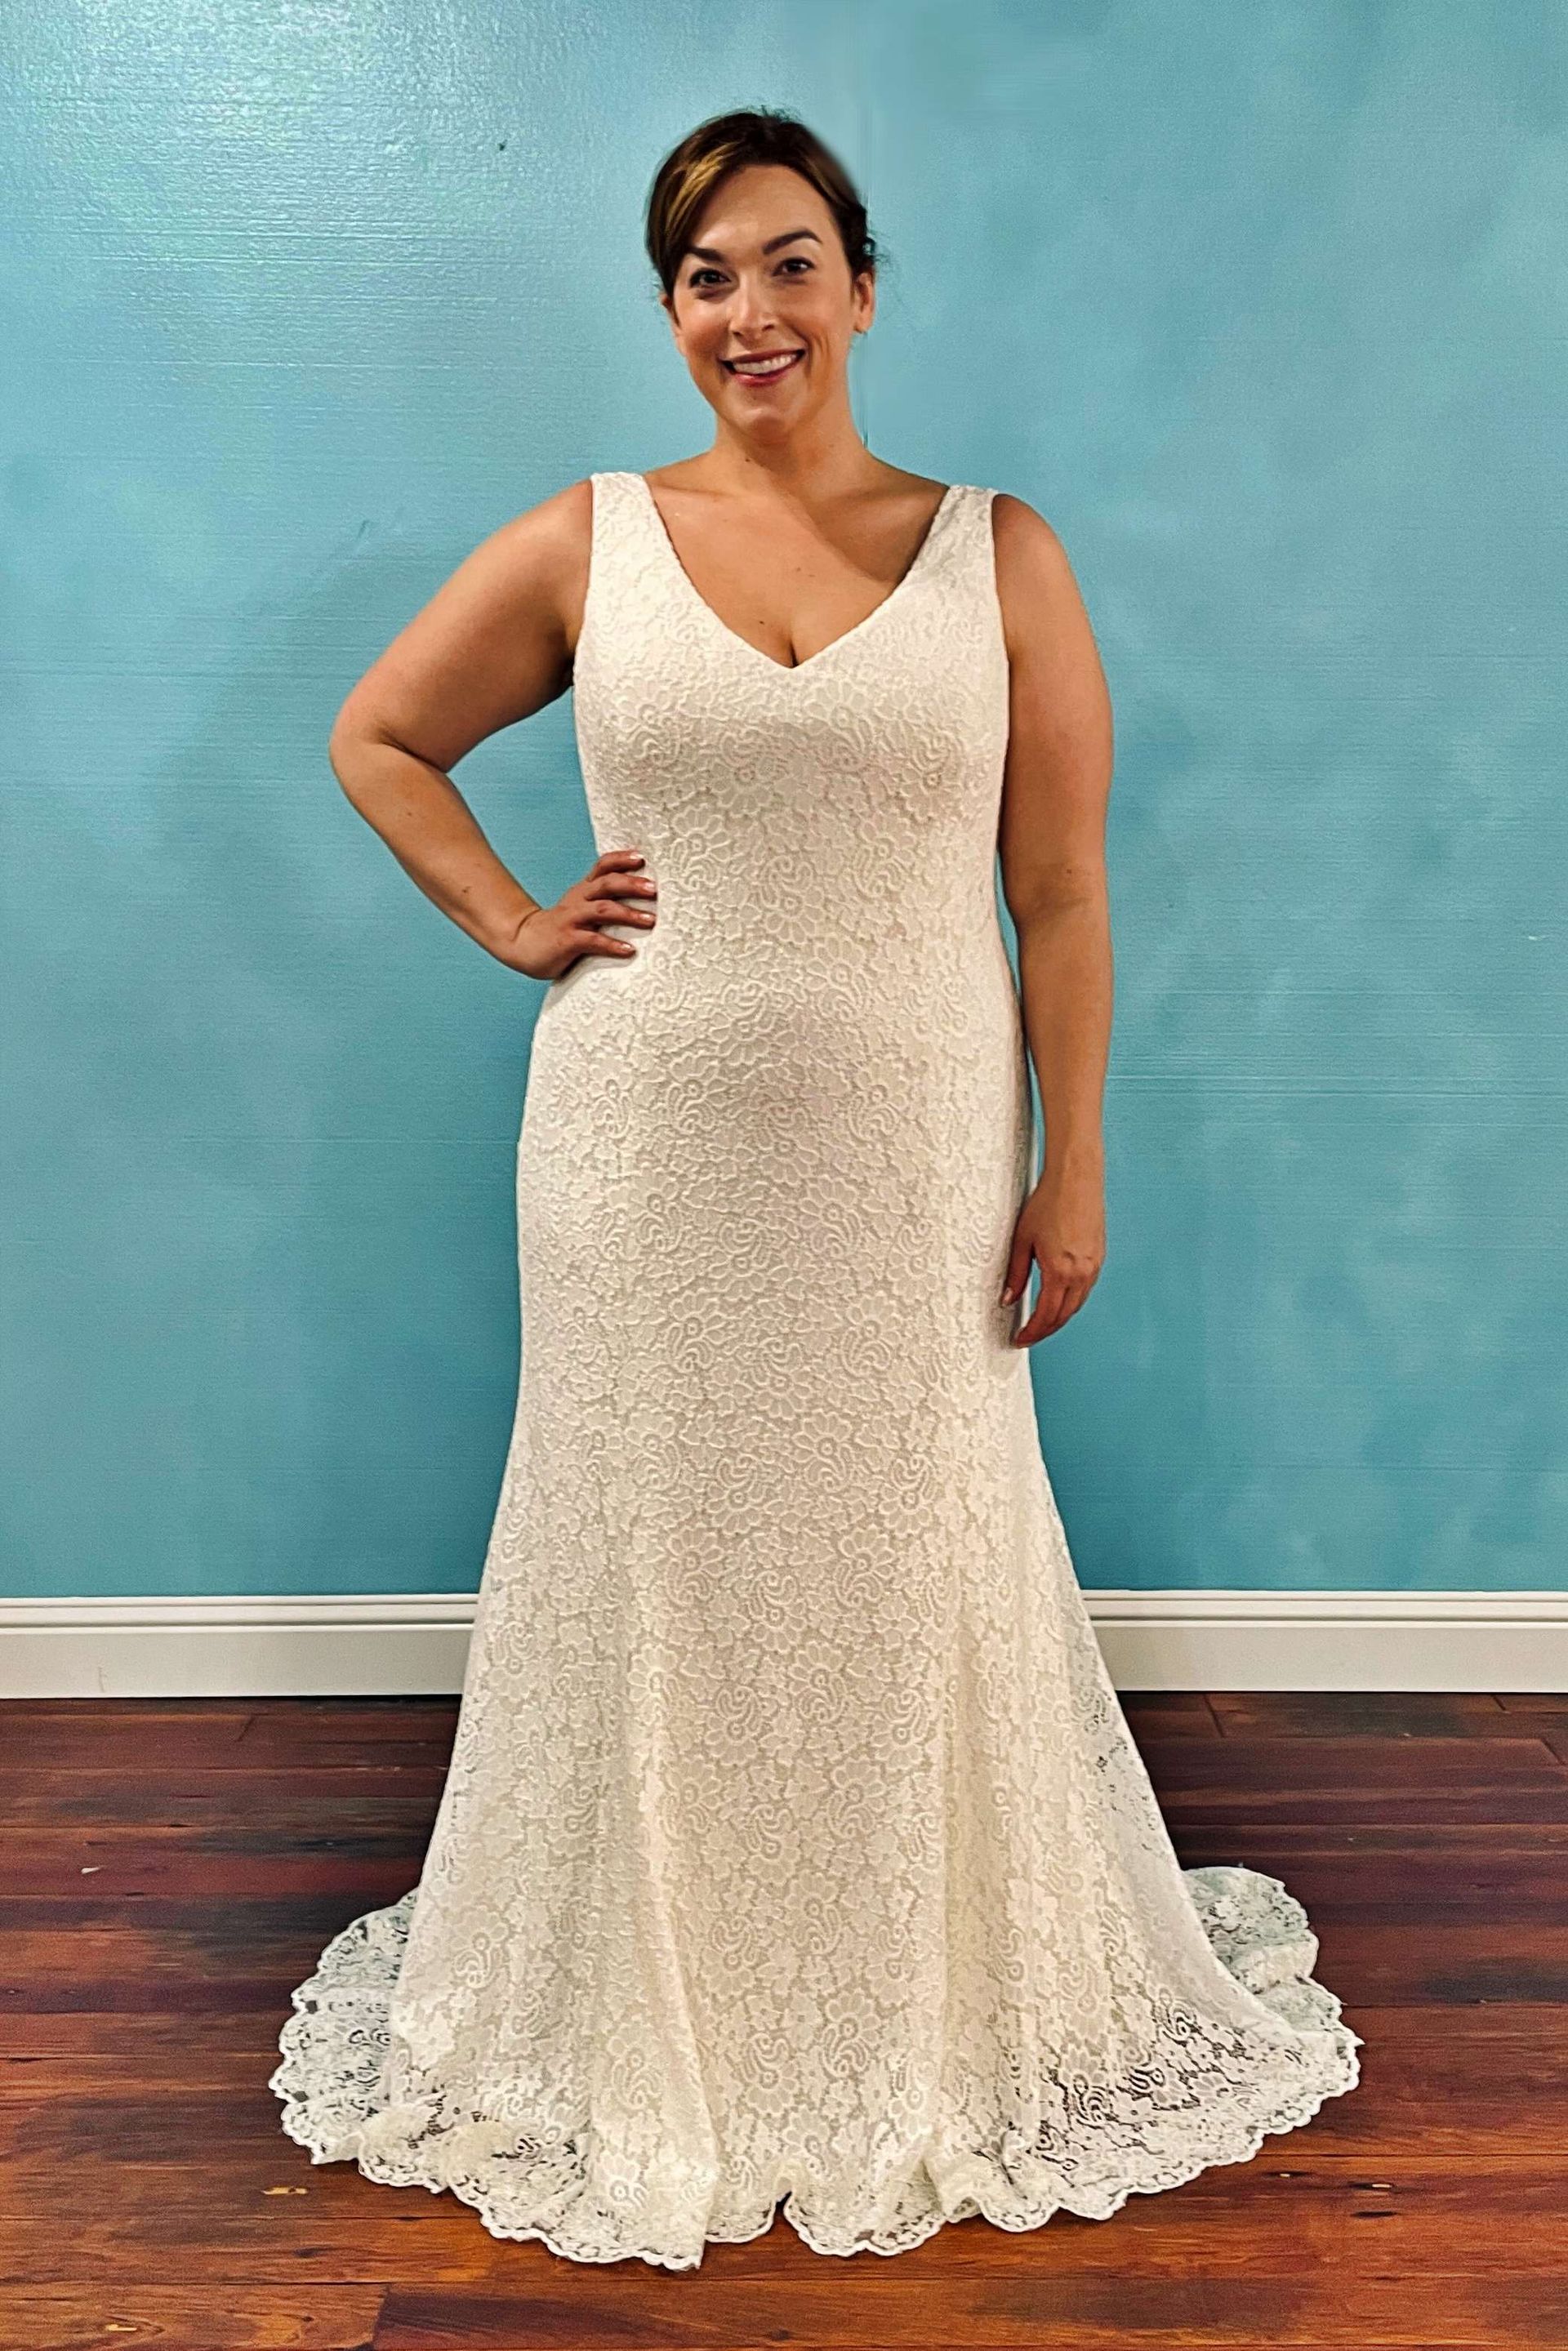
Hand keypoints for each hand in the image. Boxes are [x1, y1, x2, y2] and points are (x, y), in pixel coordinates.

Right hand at [493, 850, 657, 979]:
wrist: (521, 942)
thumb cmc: (559, 927)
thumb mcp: (580, 908)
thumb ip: (603, 901)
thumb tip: (640, 899)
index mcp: (583, 890)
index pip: (603, 866)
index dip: (622, 859)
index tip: (641, 857)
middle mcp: (579, 900)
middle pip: (607, 884)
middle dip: (632, 884)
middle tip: (654, 889)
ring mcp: (572, 919)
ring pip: (603, 910)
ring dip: (629, 914)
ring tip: (650, 920)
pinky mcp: (567, 940)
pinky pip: (593, 940)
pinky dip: (612, 945)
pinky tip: (628, 950)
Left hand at [1000, 1154, 1105, 1345]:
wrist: (1076, 1179)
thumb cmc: (1048, 1203)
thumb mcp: (1022, 1240)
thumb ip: (1015, 1274)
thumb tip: (1007, 1300)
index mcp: (1060, 1271)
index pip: (1046, 1315)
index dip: (1032, 1332)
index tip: (1020, 1339)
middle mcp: (1082, 1273)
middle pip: (1063, 1316)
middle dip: (1045, 1330)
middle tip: (1028, 1336)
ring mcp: (1094, 1266)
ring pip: (1076, 1304)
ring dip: (1059, 1318)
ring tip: (1041, 1322)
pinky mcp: (1099, 1257)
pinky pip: (1085, 1289)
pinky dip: (1071, 1301)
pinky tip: (1059, 1300)